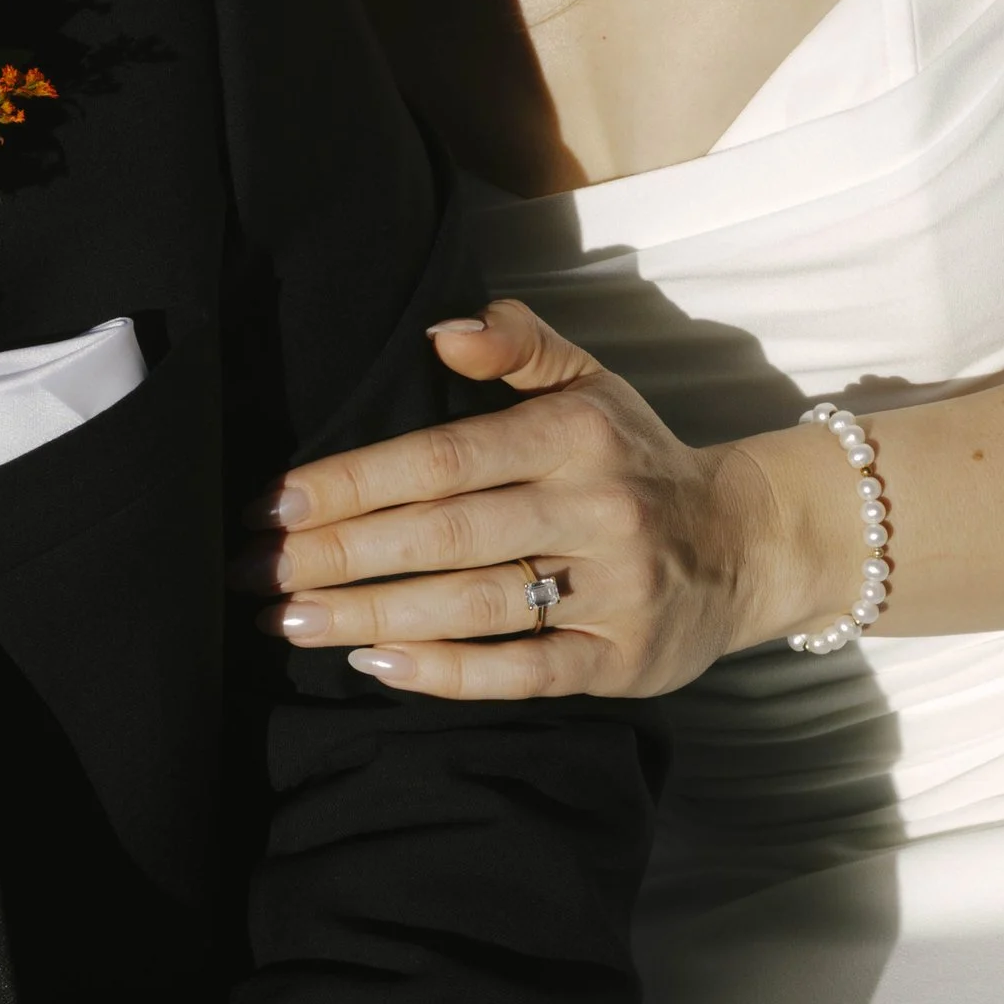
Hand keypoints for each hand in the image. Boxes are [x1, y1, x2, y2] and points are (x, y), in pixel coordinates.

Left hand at [251, 302, 830, 700]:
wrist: (748, 543)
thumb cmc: (636, 456)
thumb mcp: (588, 380)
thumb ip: (517, 343)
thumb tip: (444, 330)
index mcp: (572, 433)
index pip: (442, 456)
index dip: (353, 481)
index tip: (274, 504)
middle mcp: (594, 507)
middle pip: (446, 533)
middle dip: (341, 555)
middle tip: (256, 572)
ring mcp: (612, 588)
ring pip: (475, 604)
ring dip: (374, 616)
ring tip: (291, 622)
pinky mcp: (622, 659)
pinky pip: (524, 671)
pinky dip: (448, 673)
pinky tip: (377, 666)